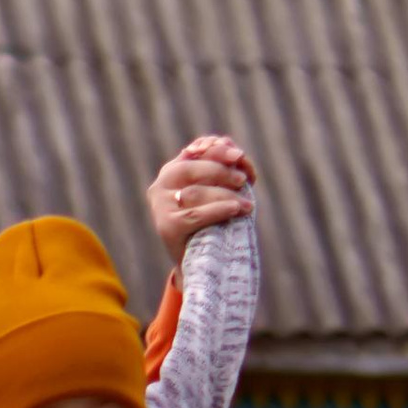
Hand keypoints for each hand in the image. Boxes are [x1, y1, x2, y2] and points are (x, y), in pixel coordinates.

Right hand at [148, 134, 254, 256]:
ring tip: (247, 203)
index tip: (238, 154)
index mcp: (172, 171)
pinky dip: (218, 210)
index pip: (194, 152)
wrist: (198, 265)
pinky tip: (236, 209)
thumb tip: (228, 142)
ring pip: (196, 193)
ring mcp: (161, 206)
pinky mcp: (167, 227)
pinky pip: (196, 215)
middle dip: (220, 171)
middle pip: (192, 169)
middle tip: (243, 179)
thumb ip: (222, 169)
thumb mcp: (217, 193)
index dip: (217, 151)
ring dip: (226, 195)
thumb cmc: (212, 223)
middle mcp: (161, 185)